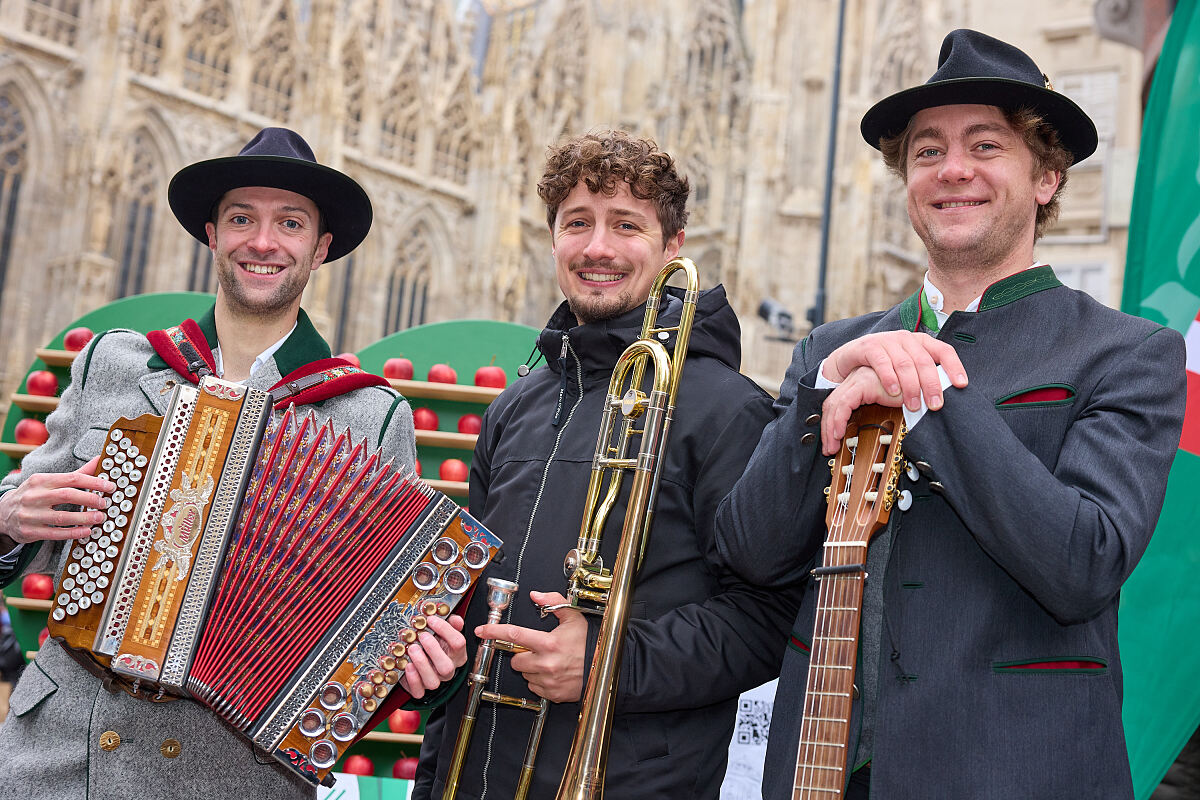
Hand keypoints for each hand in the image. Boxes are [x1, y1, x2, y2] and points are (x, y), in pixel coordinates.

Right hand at [0, 457, 114, 545]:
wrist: (3, 513)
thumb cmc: (33, 495)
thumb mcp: (49, 481)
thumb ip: (76, 474)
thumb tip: (99, 460)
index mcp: (40, 480)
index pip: (71, 478)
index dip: (93, 482)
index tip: (109, 486)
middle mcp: (34, 496)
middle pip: (66, 495)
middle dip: (89, 499)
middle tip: (104, 503)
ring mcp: (30, 515)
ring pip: (61, 517)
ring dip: (84, 518)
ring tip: (99, 518)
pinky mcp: (30, 532)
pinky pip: (55, 534)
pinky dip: (73, 533)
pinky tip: (86, 531)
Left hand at [400, 614, 466, 698]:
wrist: (420, 660)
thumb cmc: (433, 645)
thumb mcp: (443, 633)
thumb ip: (451, 625)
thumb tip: (455, 619)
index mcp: (457, 655)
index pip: (458, 643)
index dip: (446, 630)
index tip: (431, 620)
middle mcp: (447, 670)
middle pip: (446, 666)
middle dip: (433, 650)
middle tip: (422, 635)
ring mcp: (434, 680)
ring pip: (432, 681)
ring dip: (421, 664)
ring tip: (412, 648)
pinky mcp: (420, 689)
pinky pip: (418, 691)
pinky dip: (412, 679)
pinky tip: (407, 666)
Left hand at [475, 590, 587, 702]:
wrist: (606, 668)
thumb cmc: (590, 643)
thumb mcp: (574, 617)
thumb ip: (553, 602)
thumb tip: (536, 595)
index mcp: (548, 643)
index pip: (514, 635)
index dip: (494, 632)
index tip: (482, 631)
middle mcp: (546, 664)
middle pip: (515, 659)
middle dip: (522, 654)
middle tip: (537, 649)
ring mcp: (548, 681)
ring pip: (524, 674)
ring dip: (531, 668)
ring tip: (549, 661)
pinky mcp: (552, 695)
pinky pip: (535, 687)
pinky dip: (540, 680)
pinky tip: (553, 673)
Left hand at [821, 367, 906, 455]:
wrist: (924, 389)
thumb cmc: (911, 398)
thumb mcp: (886, 409)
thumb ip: (874, 416)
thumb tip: (860, 435)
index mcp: (860, 384)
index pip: (836, 405)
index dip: (831, 424)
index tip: (831, 442)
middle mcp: (856, 380)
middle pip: (832, 405)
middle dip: (827, 428)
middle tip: (829, 448)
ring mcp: (858, 379)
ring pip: (834, 405)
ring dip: (831, 428)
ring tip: (833, 445)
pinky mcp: (863, 383)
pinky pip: (844, 403)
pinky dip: (839, 420)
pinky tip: (840, 434)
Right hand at [822, 331, 966, 411]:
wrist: (853, 355)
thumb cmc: (885, 364)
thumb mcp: (907, 366)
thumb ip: (923, 375)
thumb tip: (944, 396)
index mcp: (921, 342)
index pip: (943, 350)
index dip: (954, 366)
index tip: (961, 384)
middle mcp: (907, 338)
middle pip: (924, 362)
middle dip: (931, 385)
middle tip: (935, 405)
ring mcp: (888, 341)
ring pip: (905, 364)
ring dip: (911, 387)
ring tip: (914, 405)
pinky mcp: (870, 346)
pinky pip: (882, 363)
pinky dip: (889, 378)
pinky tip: (893, 391)